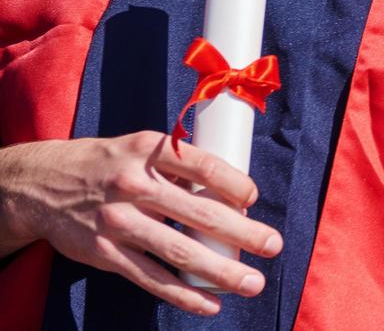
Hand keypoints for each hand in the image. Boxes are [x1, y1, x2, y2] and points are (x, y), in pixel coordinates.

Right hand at [0, 132, 281, 316]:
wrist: (43, 184)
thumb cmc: (110, 163)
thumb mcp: (142, 147)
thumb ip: (180, 164)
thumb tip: (232, 192)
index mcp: (151, 151)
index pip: (205, 166)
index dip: (235, 184)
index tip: (253, 199)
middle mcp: (135, 185)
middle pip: (200, 213)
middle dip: (243, 233)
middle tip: (273, 245)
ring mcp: (119, 222)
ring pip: (179, 252)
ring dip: (221, 271)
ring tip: (253, 282)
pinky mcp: (105, 253)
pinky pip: (151, 278)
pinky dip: (184, 294)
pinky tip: (210, 304)